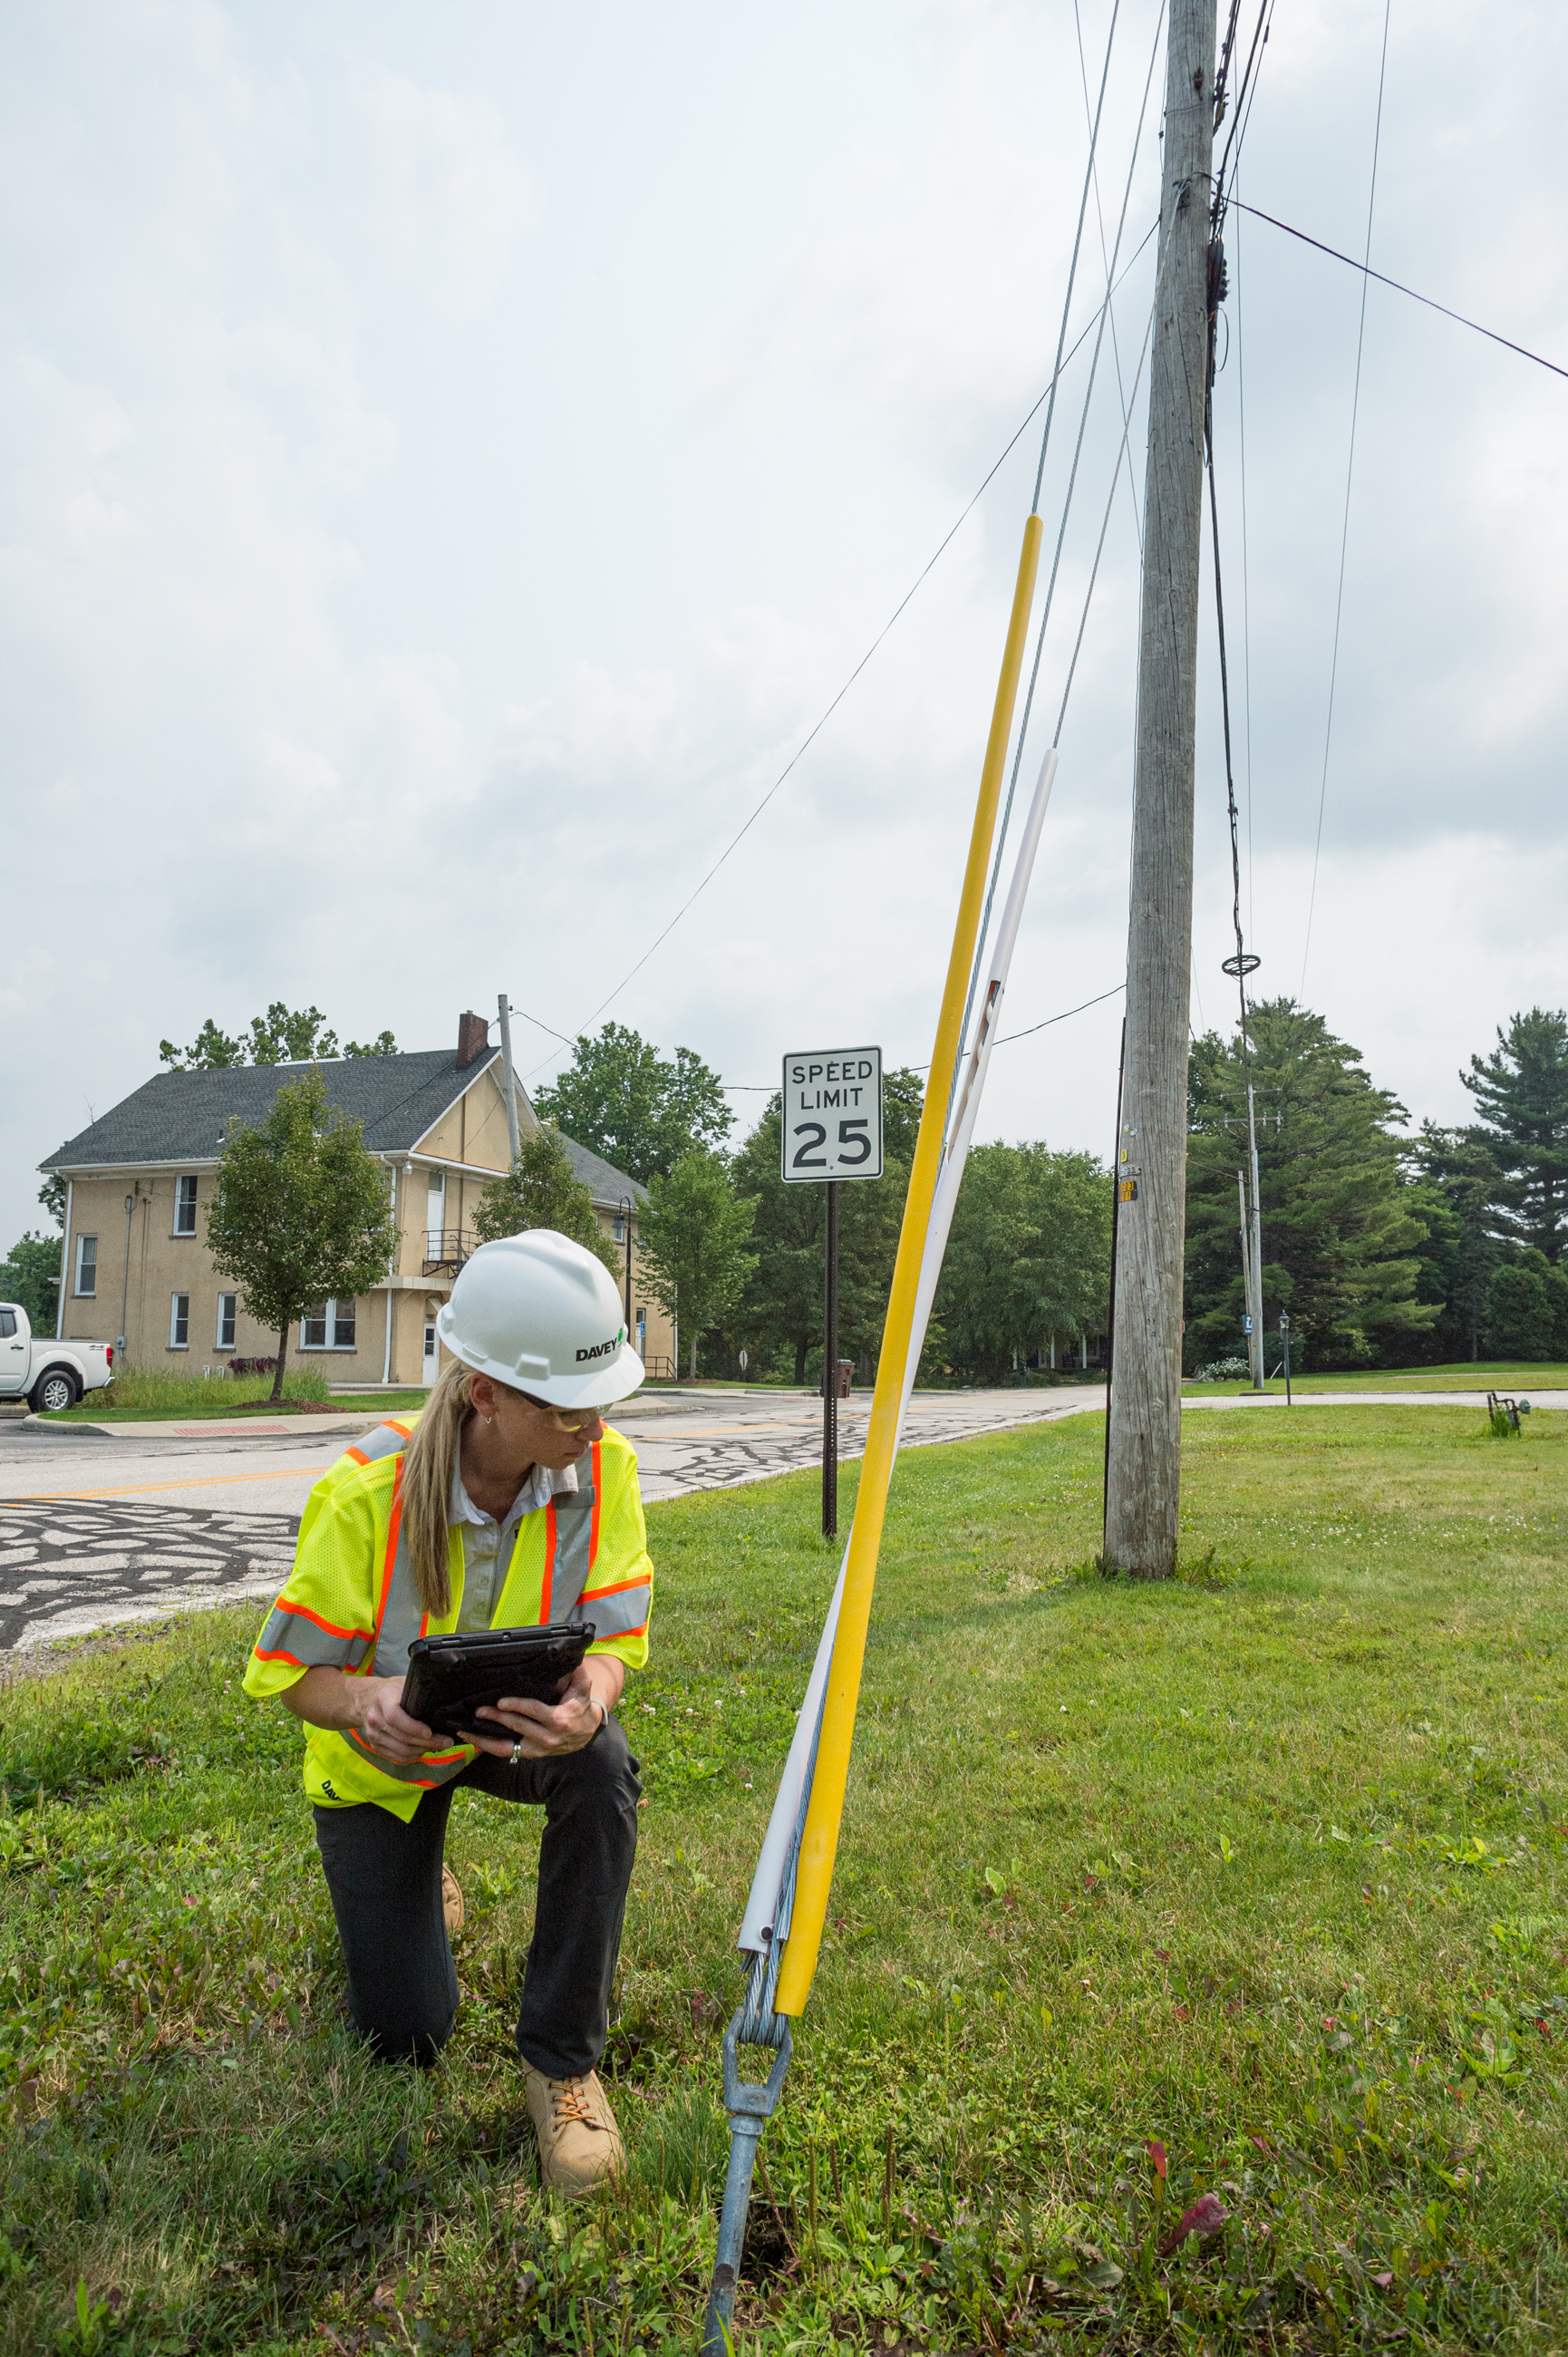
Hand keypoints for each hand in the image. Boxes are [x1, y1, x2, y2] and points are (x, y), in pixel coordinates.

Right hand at [351, 1675, 438, 1765]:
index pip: (395, 1717)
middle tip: (447, 1741)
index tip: (430, 1732)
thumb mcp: (403, 1682)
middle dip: (428, 1742)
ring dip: (423, 1750)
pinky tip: (423, 1749)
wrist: (365, 1699)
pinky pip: (397, 1757)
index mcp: (383, 1698)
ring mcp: (373, 1734)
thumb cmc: (391, 1690)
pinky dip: (413, 1756)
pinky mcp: (375, 1745)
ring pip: (401, 1751)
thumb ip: (419, 1690)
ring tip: (439, 1746)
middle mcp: (375, 1718)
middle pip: (402, 1737)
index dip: (413, 1727)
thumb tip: (445, 1698)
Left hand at [472, 1661, 609, 1760]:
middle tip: (479, 1710)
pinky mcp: (530, 1754)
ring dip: (485, 1739)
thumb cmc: (580, 1706)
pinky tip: (475, 1740)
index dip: (517, 1706)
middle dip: (496, 1718)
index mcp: (559, 1719)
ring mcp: (537, 1748)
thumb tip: (570, 1652)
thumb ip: (577, 1671)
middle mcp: (547, 1737)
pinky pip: (507, 1753)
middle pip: (517, 1727)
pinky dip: (489, 1748)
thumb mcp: (583, 1687)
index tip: (501, 1702)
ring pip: (507, 1747)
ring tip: (467, 1730)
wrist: (586, 1733)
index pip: (534, 1711)